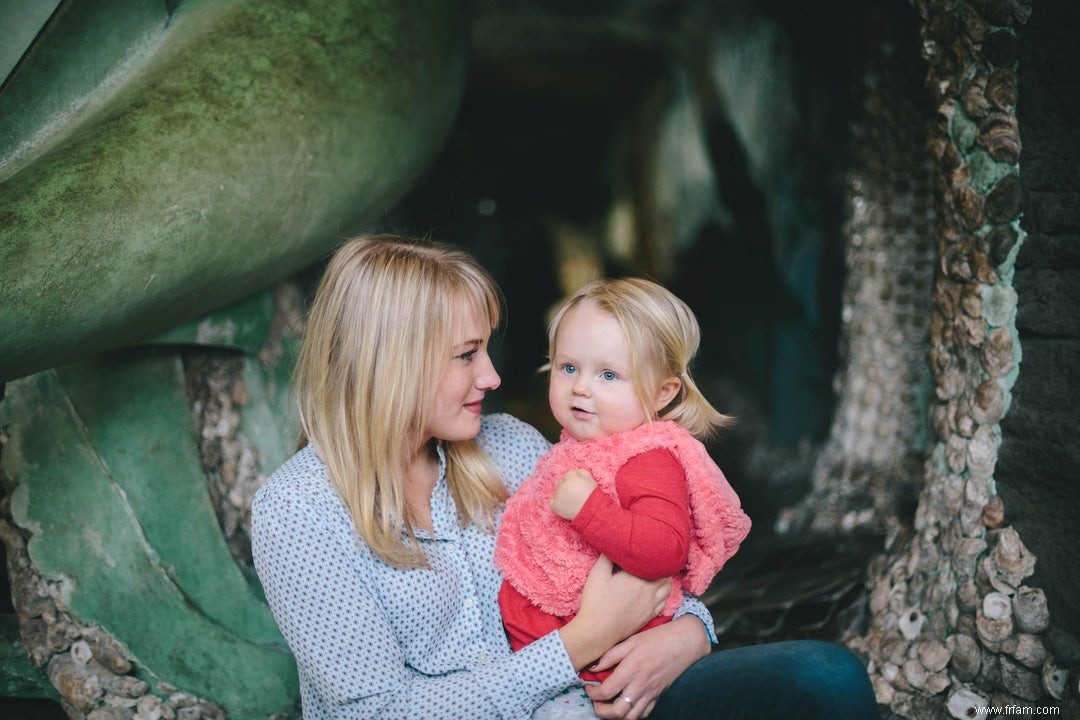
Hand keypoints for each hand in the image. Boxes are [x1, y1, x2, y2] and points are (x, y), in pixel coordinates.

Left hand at [550, 468, 596, 519]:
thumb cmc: (592, 497)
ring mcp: (557, 496)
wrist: (591, 514)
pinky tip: (566, 504)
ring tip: (572, 500)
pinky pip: (553, 501)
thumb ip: (582, 472)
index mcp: (571, 479)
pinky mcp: (554, 506)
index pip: (569, 473)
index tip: (580, 485)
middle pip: (561, 481)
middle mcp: (562, 486)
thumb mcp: (591, 480)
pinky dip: (557, 502)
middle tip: (576, 493)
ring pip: (557, 491)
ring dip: (562, 493)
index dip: (575, 479)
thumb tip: (575, 471)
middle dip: (567, 485)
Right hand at [558, 556, 670, 670]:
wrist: (597, 632)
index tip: (649, 547)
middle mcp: (650, 590)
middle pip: (665, 573)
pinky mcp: (649, 616)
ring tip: (658, 572)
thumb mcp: (597, 574)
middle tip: (655, 557)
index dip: (654, 552)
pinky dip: (664, 593)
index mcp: (638, 577)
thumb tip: (614, 544)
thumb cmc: (596, 602)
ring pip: (668, 588)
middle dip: (662, 564)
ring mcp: (651, 604)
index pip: (654, 561)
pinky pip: (664, 601)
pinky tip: (657, 591)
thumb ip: (607, 557)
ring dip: (665, 578)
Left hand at [585, 616, 710, 718]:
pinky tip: (625, 705)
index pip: (606, 691)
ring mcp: (650, 694)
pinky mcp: (658, 696)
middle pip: (617, 712)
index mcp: (631, 670)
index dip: (592, 693)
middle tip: (595, 701)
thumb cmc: (657, 638)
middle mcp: (640, 686)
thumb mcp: (630, 641)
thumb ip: (610, 655)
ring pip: (630, 718)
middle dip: (601, 711)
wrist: (684, 643)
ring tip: (608, 705)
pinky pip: (643, 714)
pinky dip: (631, 714)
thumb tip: (592, 668)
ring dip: (615, 716)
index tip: (588, 686)